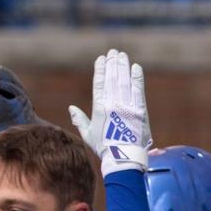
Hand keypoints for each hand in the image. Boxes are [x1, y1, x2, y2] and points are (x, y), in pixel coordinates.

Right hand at [67, 48, 150, 175]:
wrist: (124, 158)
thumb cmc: (104, 148)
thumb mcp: (88, 135)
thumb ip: (79, 120)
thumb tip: (71, 108)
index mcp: (99, 109)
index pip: (99, 84)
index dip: (100, 69)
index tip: (101, 59)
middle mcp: (113, 104)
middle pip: (112, 79)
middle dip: (112, 63)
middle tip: (113, 52)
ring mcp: (127, 106)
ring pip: (124, 81)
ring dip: (123, 66)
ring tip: (122, 56)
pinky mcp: (140, 110)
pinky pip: (138, 90)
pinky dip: (137, 78)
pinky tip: (135, 67)